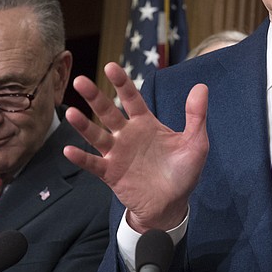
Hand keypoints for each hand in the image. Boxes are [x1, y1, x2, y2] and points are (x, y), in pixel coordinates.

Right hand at [63, 64, 208, 232]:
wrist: (172, 204)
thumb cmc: (183, 172)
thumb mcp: (196, 143)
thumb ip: (196, 116)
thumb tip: (202, 87)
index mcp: (146, 123)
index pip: (131, 98)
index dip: (121, 83)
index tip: (110, 67)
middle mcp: (127, 135)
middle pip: (108, 112)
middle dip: (95, 97)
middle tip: (80, 81)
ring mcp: (117, 154)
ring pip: (96, 135)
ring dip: (83, 125)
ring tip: (70, 112)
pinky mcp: (110, 174)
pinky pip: (93, 164)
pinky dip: (81, 158)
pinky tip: (69, 150)